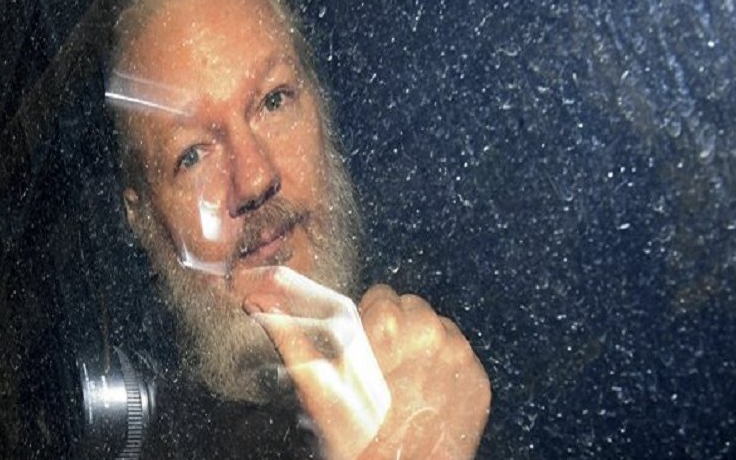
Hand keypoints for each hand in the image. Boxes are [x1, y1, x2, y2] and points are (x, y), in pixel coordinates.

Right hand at [238, 267, 490, 459]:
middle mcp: (427, 328)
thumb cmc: (358, 439)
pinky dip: (446, 369)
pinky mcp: (477, 376)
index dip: (371, 325)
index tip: (367, 352)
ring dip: (423, 347)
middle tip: (383, 371)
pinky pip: (461, 355)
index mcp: (387, 322)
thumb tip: (258, 300)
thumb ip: (288, 335)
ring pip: (437, 328)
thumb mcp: (317, 387)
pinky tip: (428, 395)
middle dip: (398, 331)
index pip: (382, 296)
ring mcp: (458, 353)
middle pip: (410, 308)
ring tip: (406, 384)